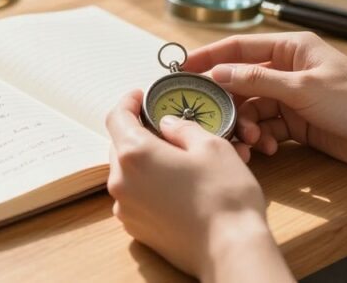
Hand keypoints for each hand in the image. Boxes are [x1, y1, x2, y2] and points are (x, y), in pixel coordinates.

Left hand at [106, 91, 291, 280]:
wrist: (230, 250)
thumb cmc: (224, 197)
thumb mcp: (211, 146)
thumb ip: (182, 128)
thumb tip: (167, 124)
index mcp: (135, 154)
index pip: (116, 116)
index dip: (128, 102)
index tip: (141, 97)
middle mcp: (121, 181)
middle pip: (119, 144)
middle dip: (138, 132)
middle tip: (164, 127)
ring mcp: (125, 208)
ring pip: (127, 172)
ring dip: (144, 161)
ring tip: (175, 159)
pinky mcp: (135, 228)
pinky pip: (134, 196)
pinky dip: (147, 185)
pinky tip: (175, 186)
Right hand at [185, 32, 346, 181]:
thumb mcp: (304, 88)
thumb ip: (258, 81)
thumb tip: (219, 74)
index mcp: (290, 48)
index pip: (238, 47)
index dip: (208, 57)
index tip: (181, 68)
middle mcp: (287, 70)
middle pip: (240, 81)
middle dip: (226, 102)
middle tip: (208, 118)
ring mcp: (291, 97)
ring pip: (250, 108)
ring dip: (245, 125)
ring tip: (249, 140)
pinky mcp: (296, 123)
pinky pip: (265, 127)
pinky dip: (259, 138)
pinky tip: (263, 149)